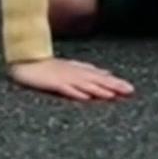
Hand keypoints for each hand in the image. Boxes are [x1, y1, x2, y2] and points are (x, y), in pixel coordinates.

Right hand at [9, 57, 133, 101]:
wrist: (27, 61)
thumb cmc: (49, 67)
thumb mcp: (72, 68)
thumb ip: (88, 71)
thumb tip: (107, 73)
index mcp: (80, 70)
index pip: (101, 77)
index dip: (116, 82)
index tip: (130, 88)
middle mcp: (75, 73)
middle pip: (97, 80)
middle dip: (113, 86)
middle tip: (129, 91)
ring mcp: (64, 77)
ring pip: (85, 84)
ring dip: (99, 90)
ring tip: (112, 95)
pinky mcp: (53, 83)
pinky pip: (66, 89)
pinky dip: (75, 92)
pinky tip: (85, 97)